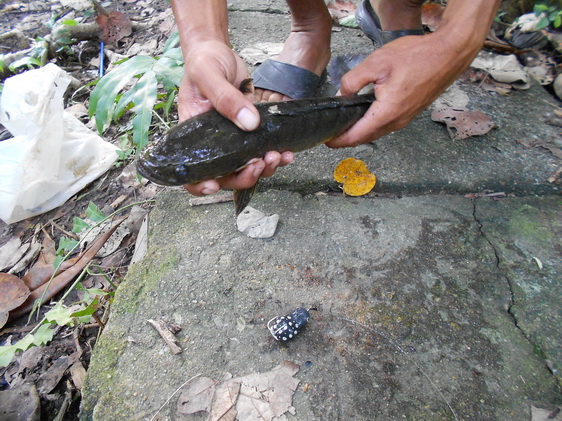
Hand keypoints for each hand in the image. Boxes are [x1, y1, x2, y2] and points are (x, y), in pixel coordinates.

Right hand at [177, 39, 293, 194]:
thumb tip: (249, 123)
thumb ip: (226, 99)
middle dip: (246, 176)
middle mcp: (213, 144)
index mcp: (193, 137)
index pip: (191, 172)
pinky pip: (261, 152)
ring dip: (265, 169)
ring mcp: (232, 141)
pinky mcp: (250, 133)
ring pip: (247, 168)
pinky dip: (275, 156)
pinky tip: (287, 150)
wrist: (218, 51)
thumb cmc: (204, 62)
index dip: (201, 185)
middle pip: (226, 176)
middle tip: (262, 163)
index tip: (215, 186)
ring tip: (280, 156)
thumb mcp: (209, 75)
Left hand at [327, 31, 476, 147]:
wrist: (449, 53)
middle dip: (347, 139)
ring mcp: (405, 118)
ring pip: (377, 132)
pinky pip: (387, 125)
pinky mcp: (410, 112)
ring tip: (344, 126)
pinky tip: (365, 115)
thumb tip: (342, 95)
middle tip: (331, 134)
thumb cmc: (417, 56)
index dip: (339, 140)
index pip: (356, 136)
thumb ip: (353, 81)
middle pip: (366, 138)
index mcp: (387, 113)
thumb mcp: (377, 63)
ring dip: (360, 132)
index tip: (326, 141)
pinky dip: (372, 125)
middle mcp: (397, 121)